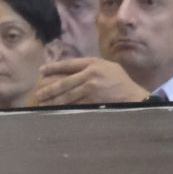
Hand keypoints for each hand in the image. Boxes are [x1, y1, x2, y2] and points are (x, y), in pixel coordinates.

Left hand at [32, 56, 149, 105]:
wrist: (134, 96)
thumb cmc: (120, 80)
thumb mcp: (106, 66)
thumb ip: (89, 65)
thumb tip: (70, 69)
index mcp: (92, 63)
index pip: (68, 64)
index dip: (53, 68)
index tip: (41, 72)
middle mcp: (89, 75)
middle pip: (64, 82)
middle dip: (50, 89)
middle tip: (38, 94)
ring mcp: (91, 89)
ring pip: (68, 96)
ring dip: (55, 101)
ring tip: (43, 104)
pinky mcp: (94, 101)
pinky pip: (77, 105)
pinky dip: (66, 108)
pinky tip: (58, 110)